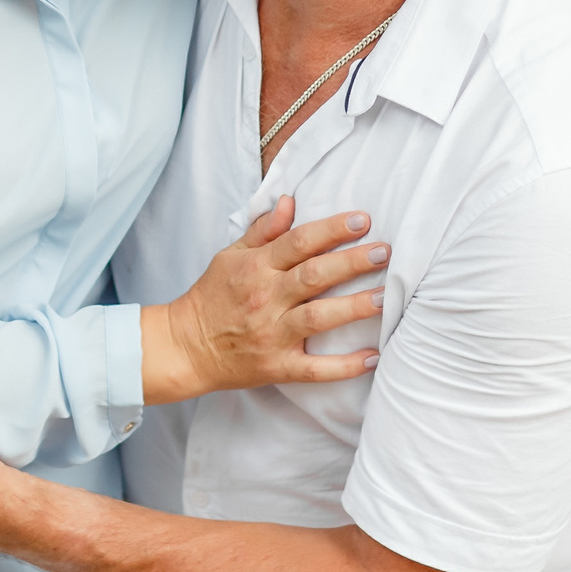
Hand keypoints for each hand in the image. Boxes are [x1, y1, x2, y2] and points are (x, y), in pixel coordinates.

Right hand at [138, 197, 387, 404]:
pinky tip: (372, 357)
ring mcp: (272, 334)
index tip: (362, 220)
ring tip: (384, 297)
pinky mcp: (277, 366)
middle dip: (352, 262)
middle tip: (385, 252)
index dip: (331, 229)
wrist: (185, 347)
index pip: (298, 242)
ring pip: (318, 318)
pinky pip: (314, 369)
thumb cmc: (212, 297)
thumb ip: (263, 231)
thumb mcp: (230, 256)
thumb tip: (289, 202)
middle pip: (314, 276)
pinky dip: (344, 366)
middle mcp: (266, 298)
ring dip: (354, 307)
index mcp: (256, 267)